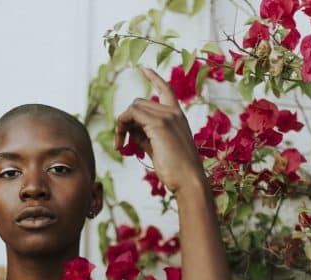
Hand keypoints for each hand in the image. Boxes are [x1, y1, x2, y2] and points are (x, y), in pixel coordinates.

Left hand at [114, 66, 204, 193]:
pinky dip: (121, 127)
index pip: (166, 90)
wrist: (189, 180)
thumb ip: (144, 135)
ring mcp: (167, 116)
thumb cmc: (176, 170)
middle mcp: (173, 113)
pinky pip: (131, 114)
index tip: (144, 69)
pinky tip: (121, 145)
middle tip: (121, 142)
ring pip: (133, 108)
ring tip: (121, 145)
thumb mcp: (158, 148)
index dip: (154, 79)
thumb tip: (128, 127)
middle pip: (139, 103)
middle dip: (126, 120)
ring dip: (122, 125)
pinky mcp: (159, 124)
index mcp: (178, 117)